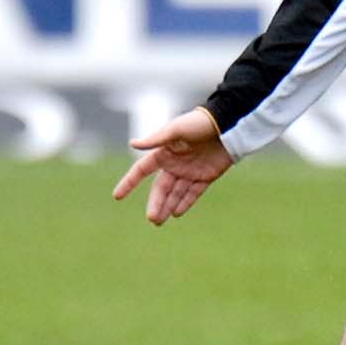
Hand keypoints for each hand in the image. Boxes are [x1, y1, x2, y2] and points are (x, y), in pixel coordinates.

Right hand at [113, 109, 232, 224]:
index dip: (129, 182)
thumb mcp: (176, 129)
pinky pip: (193, 193)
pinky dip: (185, 203)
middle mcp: (175, 164)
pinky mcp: (206, 176)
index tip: (117, 196)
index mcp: (164, 152)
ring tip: (159, 222)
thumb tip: (132, 143)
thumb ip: (156, 140)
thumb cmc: (199, 123)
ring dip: (167, 207)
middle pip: (160, 188)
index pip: (141, 170)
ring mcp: (190, 171)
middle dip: (155, 203)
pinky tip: (177, 213)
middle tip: (151, 219)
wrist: (228, 124)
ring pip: (176, 193)